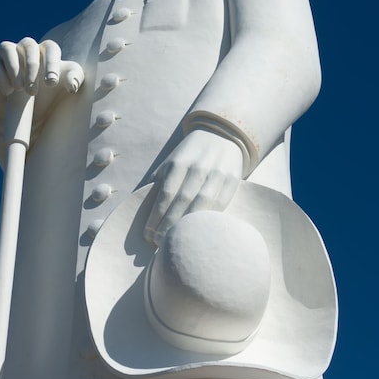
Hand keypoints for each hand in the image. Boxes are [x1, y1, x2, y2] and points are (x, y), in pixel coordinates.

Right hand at [0, 38, 83, 153]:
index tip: (51, 83)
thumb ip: (74, 80)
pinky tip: (8, 91)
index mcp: (44, 51)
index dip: (51, 63)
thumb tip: (73, 85)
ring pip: (7, 47)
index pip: (49, 47)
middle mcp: (25, 48)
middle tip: (33, 91)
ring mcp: (6, 54)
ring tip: (19, 88)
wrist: (22, 112)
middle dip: (32, 67)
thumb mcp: (63, 87)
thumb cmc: (46, 95)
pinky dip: (0, 76)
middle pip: (28, 45)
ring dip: (14, 67)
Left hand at [144, 130, 242, 245]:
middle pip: (183, 201)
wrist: (221, 135)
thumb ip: (160, 182)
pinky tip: (198, 231)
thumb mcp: (171, 162)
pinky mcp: (232, 180)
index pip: (166, 193)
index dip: (157, 215)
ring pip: (203, 204)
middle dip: (169, 224)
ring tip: (177, 240)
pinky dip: (208, 220)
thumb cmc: (189, 155)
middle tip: (159, 242)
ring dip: (188, 225)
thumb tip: (146, 211)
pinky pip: (220, 204)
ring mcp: (218, 173)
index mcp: (179, 162)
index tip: (148, 233)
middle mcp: (199, 167)